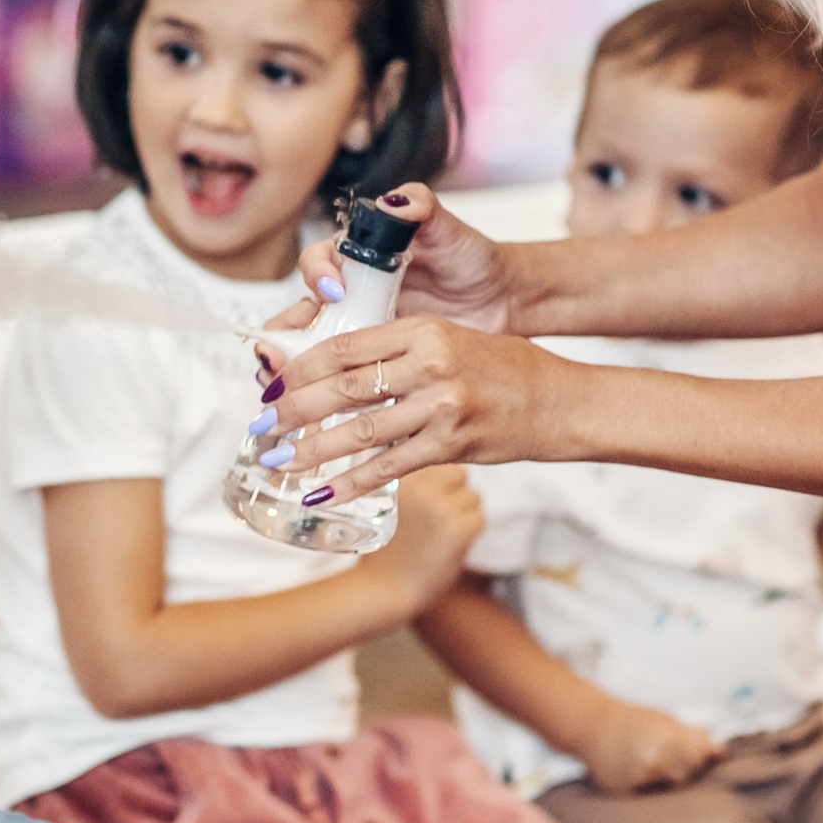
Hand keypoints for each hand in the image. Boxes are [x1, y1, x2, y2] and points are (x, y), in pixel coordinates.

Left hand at [258, 315, 576, 506]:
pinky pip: (390, 467)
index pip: (344, 346)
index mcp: (422, 330)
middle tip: (262, 424)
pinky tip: (323, 492)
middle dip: (294, 409)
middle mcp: (429, 365)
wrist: (560, 401)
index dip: (301, 367)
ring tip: (278, 460)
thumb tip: (333, 372)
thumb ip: (396, 351)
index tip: (274, 383)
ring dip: (312, 449)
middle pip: (343, 388)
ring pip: (360, 431)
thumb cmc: (503, 369)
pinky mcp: (452, 445)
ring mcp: (441, 407)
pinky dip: (351, 482)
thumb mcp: (449, 340)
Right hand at [259, 185, 517, 377]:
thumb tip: (394, 200)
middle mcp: (349, 294)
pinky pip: (338, 380)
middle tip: (275, 353)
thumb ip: (421, 207)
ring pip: (308, 351)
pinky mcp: (373, 363)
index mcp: (356, 258)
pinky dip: (321, 395)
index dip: (317, 276)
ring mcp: (358, 330)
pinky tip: (313, 413)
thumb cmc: (470, 258)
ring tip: (279, 388)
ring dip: (288, 370)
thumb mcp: (447, 230)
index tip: (333, 291)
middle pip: (297, 314)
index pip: (319, 263)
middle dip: (280, 336)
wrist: (501, 300)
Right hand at [354, 466, 481, 613]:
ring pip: (472, 496)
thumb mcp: (381, 504)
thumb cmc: (383, 548)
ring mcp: (439, 507)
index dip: (436, 475)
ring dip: (463, 512)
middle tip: (438, 513)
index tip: (431, 490)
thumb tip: (431, 463)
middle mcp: (419, 486)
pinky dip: (469, 532)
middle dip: (453, 490)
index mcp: (397, 476)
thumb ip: (404, 482)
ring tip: (441, 531)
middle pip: (457, 472)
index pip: (434, 453)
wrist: (383, 588)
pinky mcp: (457, 529)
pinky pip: (479, 518)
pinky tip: (449, 544)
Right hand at [573, 700, 719, 794]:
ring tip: (647, 763)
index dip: (700, 757)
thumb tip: (721, 750)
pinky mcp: (624, 789)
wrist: (589, 725)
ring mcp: (637, 776)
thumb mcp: (663, 719)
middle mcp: (653, 758)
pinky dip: (643, 785)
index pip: (699, 757)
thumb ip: (693, 735)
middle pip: (685, 776)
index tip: (696, 755)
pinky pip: (644, 794)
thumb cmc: (630, 720)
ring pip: (665, 787)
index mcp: (666, 737)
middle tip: (668, 759)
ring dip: (662, 779)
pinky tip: (633, 770)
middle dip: (682, 770)